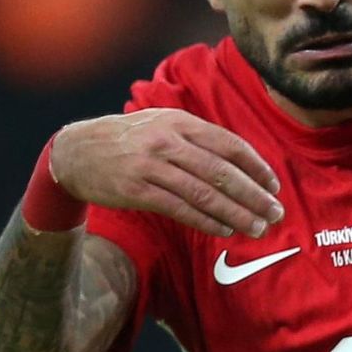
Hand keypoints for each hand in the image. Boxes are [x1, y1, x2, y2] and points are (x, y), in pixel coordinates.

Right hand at [51, 109, 283, 238]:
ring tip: (257, 228)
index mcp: (179, 121)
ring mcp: (150, 166)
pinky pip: (180, 209)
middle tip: (276, 213)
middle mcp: (167, 141)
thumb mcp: (161, 124)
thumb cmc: (128, 140)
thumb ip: (196, 138)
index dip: (256, 167)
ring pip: (204, 194)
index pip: (228, 144)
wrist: (76, 152)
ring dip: (235, 214)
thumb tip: (239, 162)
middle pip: (221, 172)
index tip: (274, 186)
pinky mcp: (136, 190)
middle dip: (254, 195)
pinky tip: (224, 231)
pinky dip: (206, 222)